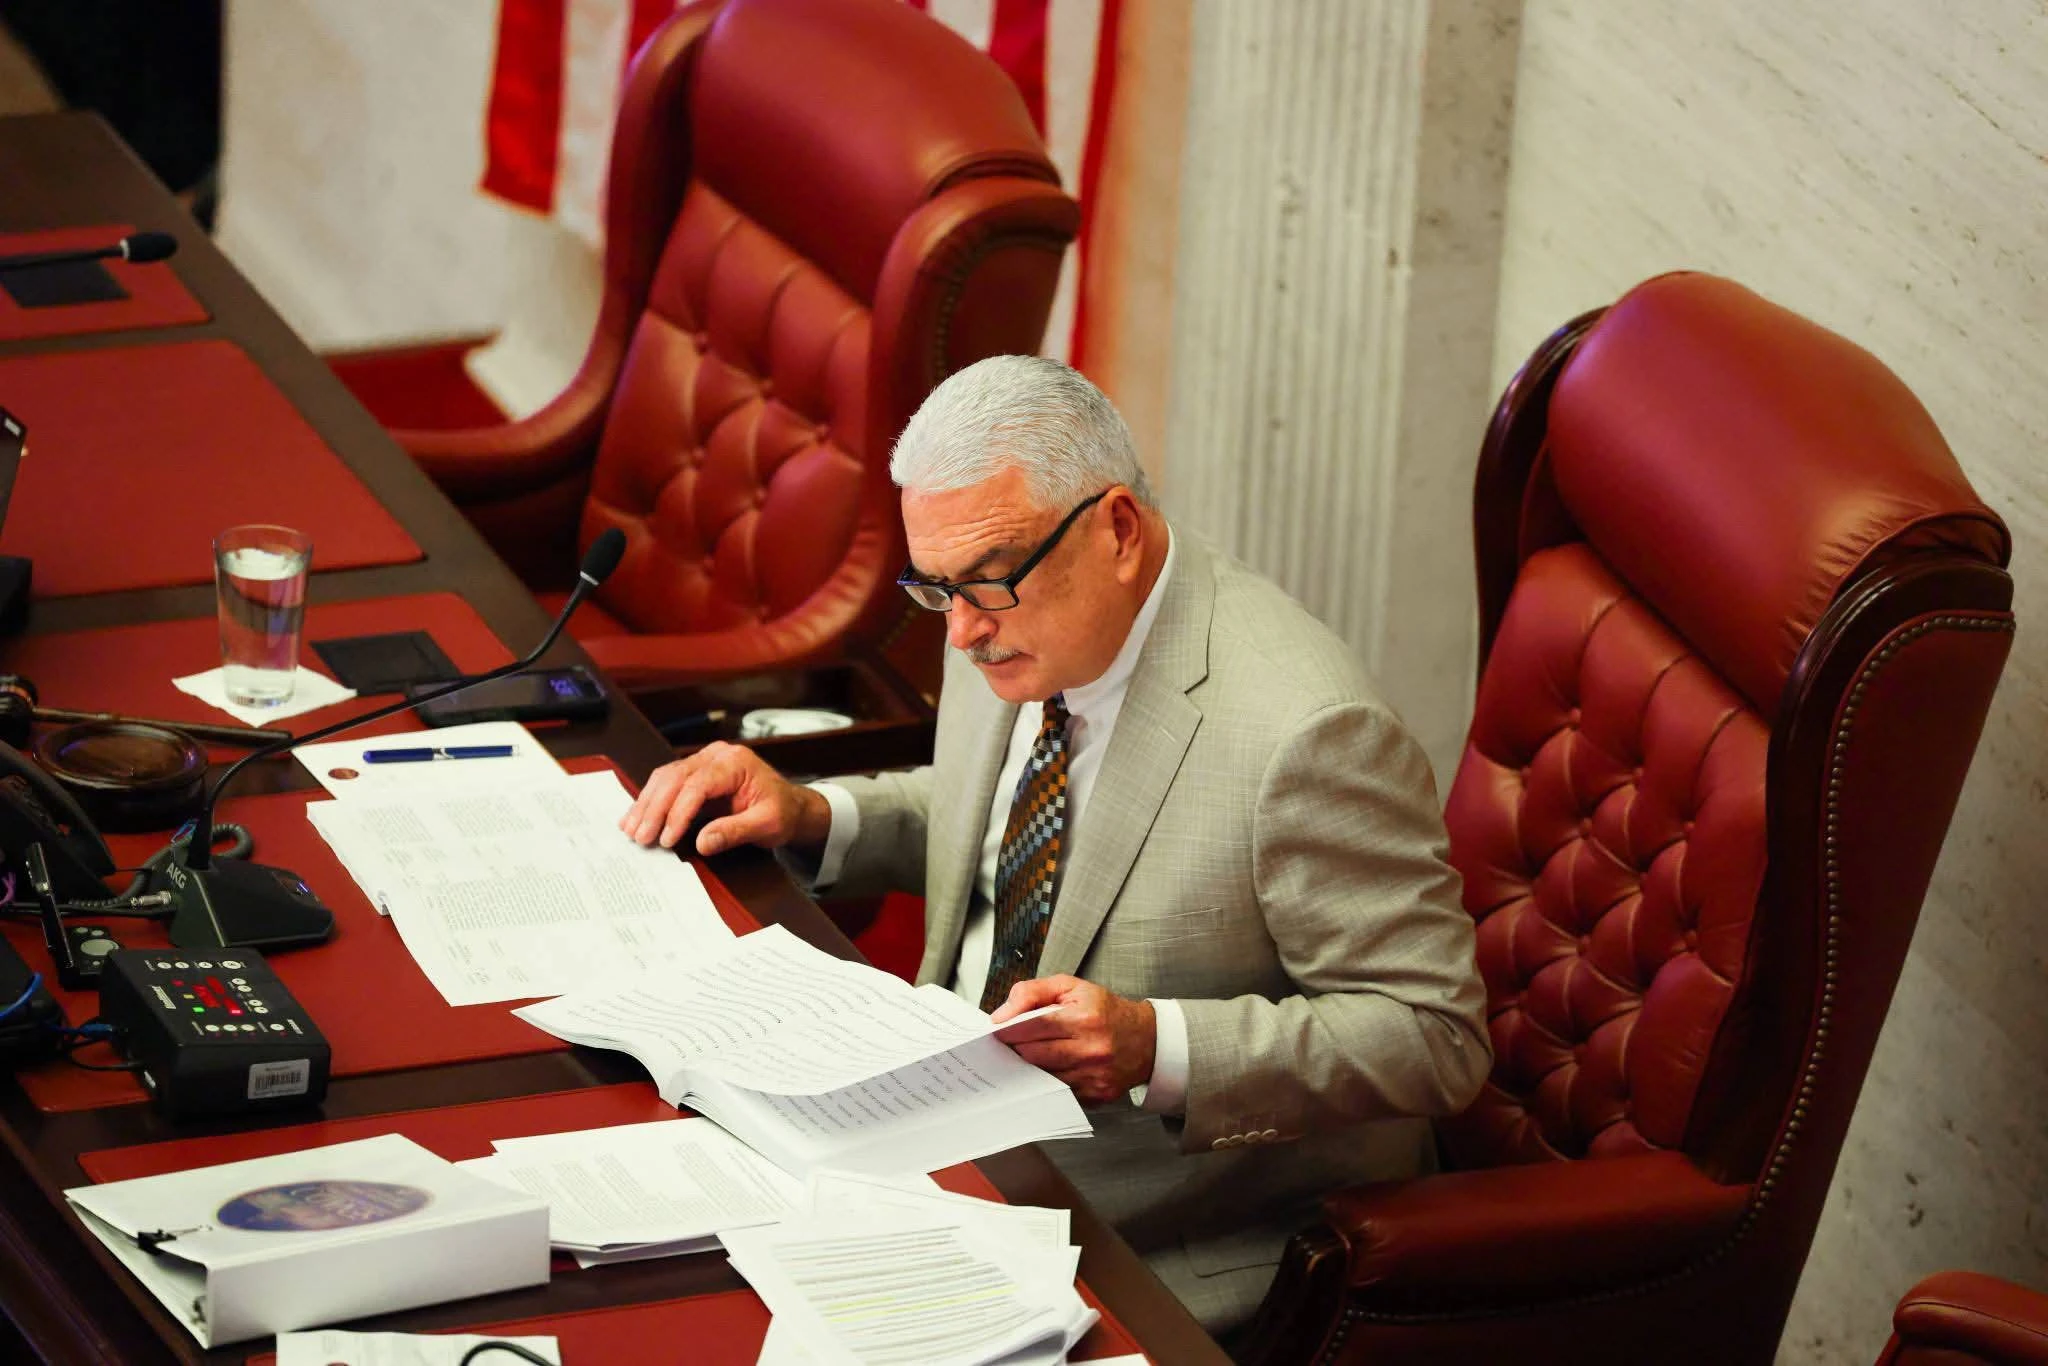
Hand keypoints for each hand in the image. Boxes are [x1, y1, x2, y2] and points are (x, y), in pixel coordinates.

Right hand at [620, 741, 829, 854]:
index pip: (698, 784)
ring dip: (646, 804)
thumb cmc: (782, 812)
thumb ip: (735, 832)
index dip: (679, 812)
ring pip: (665, 778)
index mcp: (736, 762)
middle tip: (640, 837)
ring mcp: (703, 761)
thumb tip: (703, 842)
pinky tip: (636, 818)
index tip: (666, 838)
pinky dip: (650, 801)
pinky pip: (666, 783)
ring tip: (631, 830)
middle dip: (654, 809)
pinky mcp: (694, 773)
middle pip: (675, 777)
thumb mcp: (767, 825)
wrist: (789, 806)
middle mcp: (716, 756)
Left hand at [990, 976, 1155, 1105]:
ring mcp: (1094, 1077)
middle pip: (1034, 1055)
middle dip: (1016, 1049)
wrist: (1146, 1041)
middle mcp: (1092, 1050)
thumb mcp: (1071, 987)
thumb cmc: (1106, 1012)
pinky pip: (1058, 1091)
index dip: (1010, 1029)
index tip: (997, 1031)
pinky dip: (1048, 1081)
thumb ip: (1032, 992)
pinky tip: (1050, 1069)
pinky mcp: (1095, 1096)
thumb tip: (1002, 1015)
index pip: (1034, 1025)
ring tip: (1030, 1054)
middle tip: (1011, 1043)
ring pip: (1042, 1076)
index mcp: (1086, 1019)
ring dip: (1030, 1067)